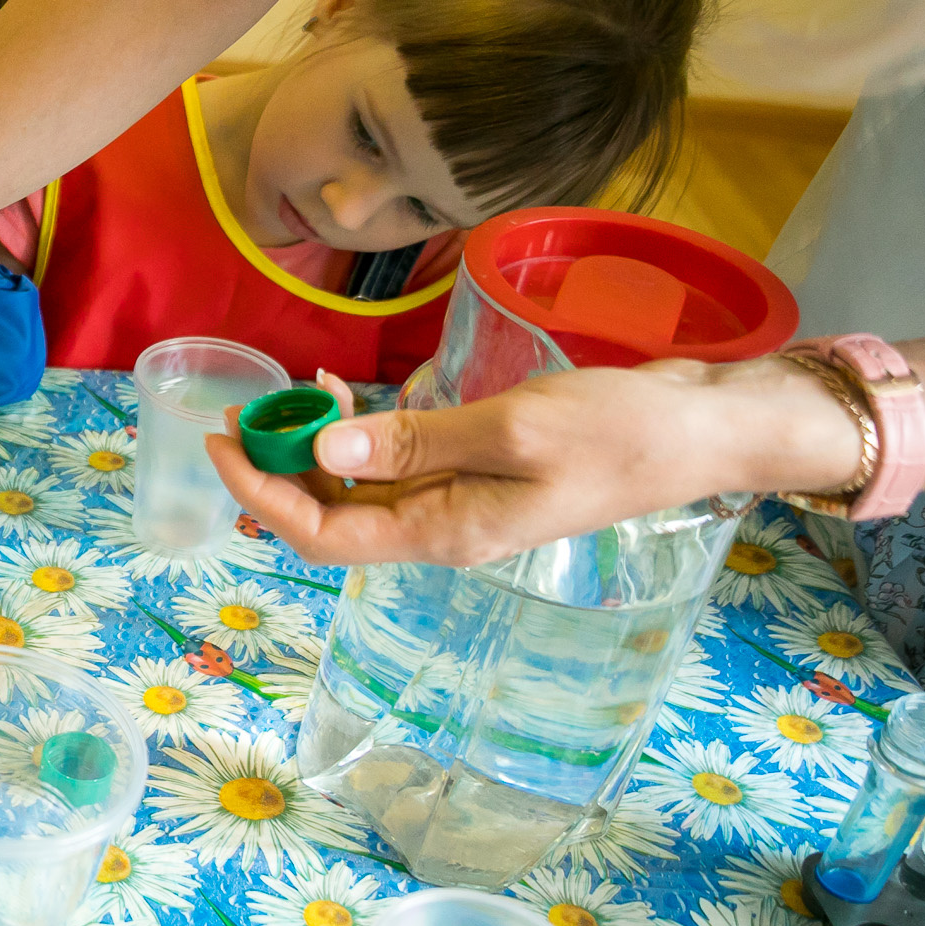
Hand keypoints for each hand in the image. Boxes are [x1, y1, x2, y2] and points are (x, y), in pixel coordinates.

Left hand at [204, 357, 858, 569]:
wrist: (704, 427)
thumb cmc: (625, 431)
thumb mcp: (517, 429)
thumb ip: (419, 443)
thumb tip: (326, 451)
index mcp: (447, 533)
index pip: (323, 534)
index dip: (262, 495)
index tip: (219, 444)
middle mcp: (443, 526)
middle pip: (330, 514)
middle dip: (276, 467)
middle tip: (238, 410)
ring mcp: (460, 499)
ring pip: (359, 486)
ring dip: (315, 446)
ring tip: (288, 391)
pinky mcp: (477, 467)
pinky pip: (396, 462)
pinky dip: (361, 431)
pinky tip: (345, 395)